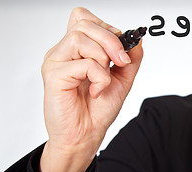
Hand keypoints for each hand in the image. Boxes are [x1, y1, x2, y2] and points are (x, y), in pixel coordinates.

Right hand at [40, 7, 143, 171]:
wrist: (86, 135)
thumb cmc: (98, 109)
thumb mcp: (123, 79)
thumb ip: (131, 57)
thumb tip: (137, 37)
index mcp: (76, 49)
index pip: (84, 17)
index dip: (106, 28)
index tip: (121, 50)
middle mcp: (63, 51)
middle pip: (84, 22)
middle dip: (112, 41)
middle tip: (121, 62)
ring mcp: (56, 61)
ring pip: (81, 38)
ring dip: (103, 59)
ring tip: (103, 80)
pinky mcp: (53, 75)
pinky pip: (83, 63)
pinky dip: (99, 77)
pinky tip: (96, 91)